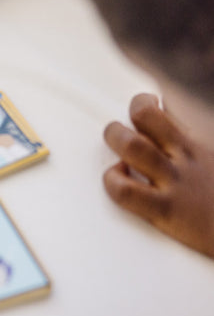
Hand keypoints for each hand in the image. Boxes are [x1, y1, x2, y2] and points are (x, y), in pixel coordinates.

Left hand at [103, 93, 213, 257]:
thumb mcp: (213, 164)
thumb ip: (192, 150)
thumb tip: (169, 130)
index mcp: (196, 145)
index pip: (162, 110)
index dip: (143, 104)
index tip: (138, 115)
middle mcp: (185, 157)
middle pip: (143, 115)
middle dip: (123, 119)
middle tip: (118, 139)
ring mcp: (176, 182)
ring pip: (132, 145)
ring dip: (114, 142)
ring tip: (118, 158)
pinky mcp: (168, 211)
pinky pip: (125, 191)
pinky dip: (112, 182)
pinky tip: (120, 183)